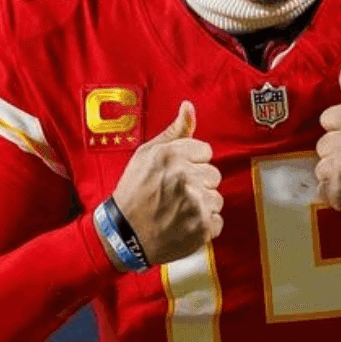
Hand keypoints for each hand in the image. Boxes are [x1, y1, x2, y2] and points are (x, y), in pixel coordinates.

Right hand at [111, 101, 223, 264]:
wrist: (123, 235)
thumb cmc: (133, 193)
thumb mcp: (146, 155)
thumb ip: (173, 132)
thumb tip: (188, 106)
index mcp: (172, 155)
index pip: (205, 151)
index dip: (192, 163)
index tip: (176, 174)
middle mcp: (185, 176)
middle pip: (214, 174)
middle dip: (199, 183)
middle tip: (176, 194)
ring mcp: (195, 203)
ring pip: (217, 198)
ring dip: (202, 206)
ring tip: (179, 210)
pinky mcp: (201, 227)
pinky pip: (217, 221)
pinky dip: (203, 226)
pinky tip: (184, 224)